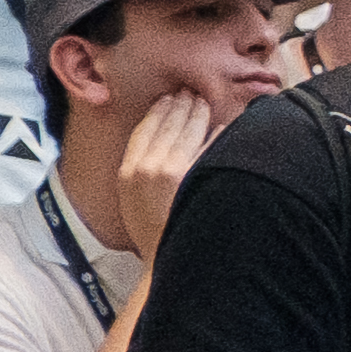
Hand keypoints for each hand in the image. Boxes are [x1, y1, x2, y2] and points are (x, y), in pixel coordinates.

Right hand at [112, 92, 224, 257]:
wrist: (165, 257)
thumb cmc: (150, 230)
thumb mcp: (130, 198)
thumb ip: (138, 170)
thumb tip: (154, 144)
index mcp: (127, 172)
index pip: (143, 131)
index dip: (157, 111)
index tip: (166, 98)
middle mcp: (146, 169)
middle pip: (166, 126)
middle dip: (180, 106)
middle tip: (191, 93)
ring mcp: (170, 173)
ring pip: (187, 132)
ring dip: (197, 114)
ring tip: (204, 103)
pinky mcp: (192, 179)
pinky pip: (207, 150)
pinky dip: (215, 137)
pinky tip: (223, 128)